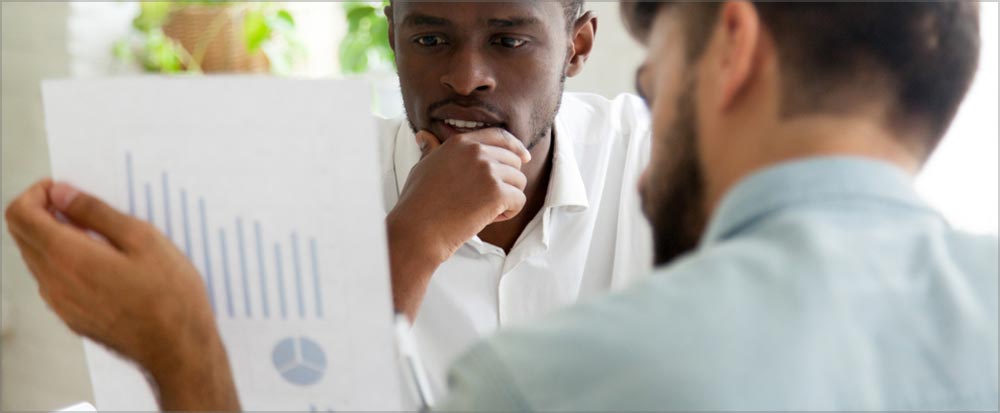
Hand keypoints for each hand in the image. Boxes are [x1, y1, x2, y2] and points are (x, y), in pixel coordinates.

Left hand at [5, 179, 239, 410]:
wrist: (177, 349)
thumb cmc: (169, 297)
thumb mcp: (143, 238)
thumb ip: (96, 212)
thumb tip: (62, 194)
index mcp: (67, 256)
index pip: (20, 214)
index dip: (36, 193)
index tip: (63, 190)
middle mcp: (54, 281)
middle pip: (22, 235)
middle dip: (44, 212)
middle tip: (81, 207)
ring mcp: (60, 303)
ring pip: (36, 258)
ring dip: (55, 238)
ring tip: (99, 236)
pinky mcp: (72, 317)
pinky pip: (53, 280)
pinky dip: (65, 262)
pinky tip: (103, 263)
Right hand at [387, 129, 530, 318]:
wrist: (418, 229)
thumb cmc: (417, 203)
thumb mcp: (423, 166)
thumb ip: (433, 150)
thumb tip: (424, 136)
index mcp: (461, 143)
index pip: (500, 136)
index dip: (515, 147)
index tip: (524, 158)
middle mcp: (477, 152)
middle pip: (514, 161)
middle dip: (507, 181)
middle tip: (486, 199)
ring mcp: (488, 171)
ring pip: (519, 182)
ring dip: (507, 199)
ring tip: (483, 210)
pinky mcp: (497, 193)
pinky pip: (519, 200)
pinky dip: (508, 213)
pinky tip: (487, 218)